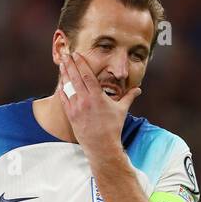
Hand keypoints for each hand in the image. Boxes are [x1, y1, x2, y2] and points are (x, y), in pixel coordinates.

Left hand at [58, 47, 140, 162]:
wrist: (101, 147)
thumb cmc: (113, 128)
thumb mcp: (121, 110)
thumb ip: (129, 97)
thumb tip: (139, 89)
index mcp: (97, 96)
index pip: (87, 75)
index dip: (81, 63)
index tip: (77, 55)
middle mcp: (85, 100)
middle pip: (75, 78)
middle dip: (70, 65)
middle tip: (65, 54)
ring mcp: (76, 108)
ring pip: (68, 87)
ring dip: (64, 75)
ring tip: (61, 65)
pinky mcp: (71, 116)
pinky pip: (64, 100)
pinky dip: (62, 90)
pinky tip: (61, 83)